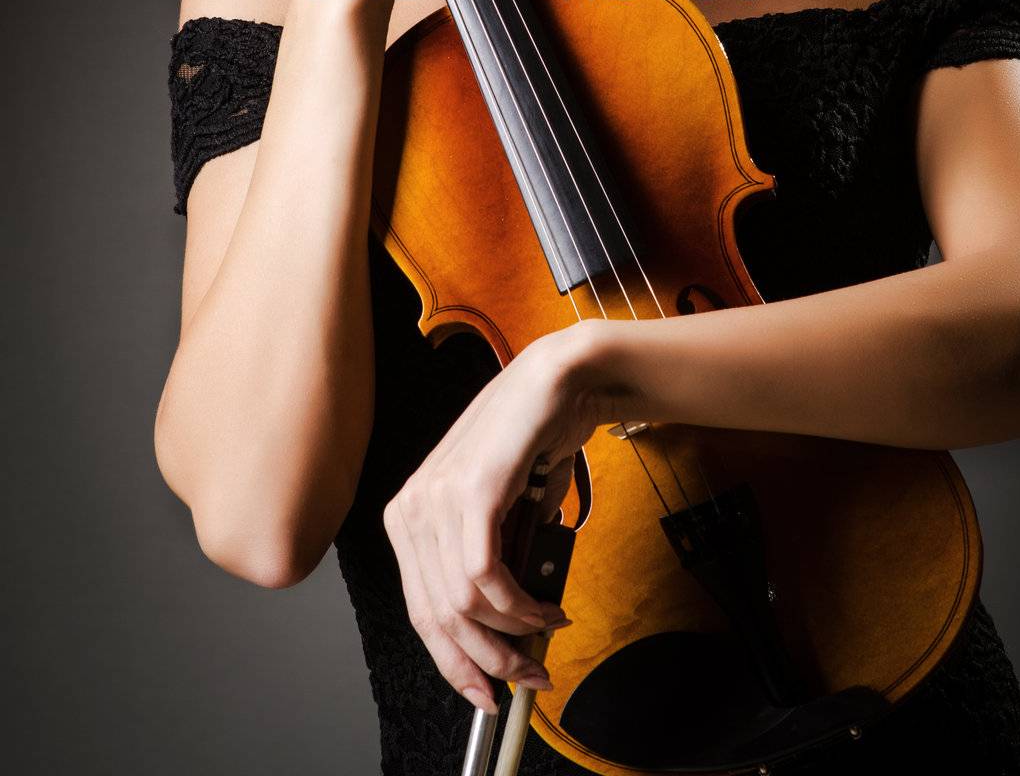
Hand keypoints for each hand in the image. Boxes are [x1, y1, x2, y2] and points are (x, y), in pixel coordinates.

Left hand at [382, 324, 604, 713]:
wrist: (556, 383)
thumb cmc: (531, 442)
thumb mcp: (501, 513)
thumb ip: (494, 565)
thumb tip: (509, 630)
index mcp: (409, 515)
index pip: (421, 611)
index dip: (455, 662)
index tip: (488, 692)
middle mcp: (411, 508)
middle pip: (439, 617)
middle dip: (488, 662)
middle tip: (530, 679)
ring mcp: (434, 498)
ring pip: (464, 604)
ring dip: (514, 635)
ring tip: (549, 631)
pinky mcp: (469, 493)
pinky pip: (486, 578)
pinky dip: (522, 606)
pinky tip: (546, 607)